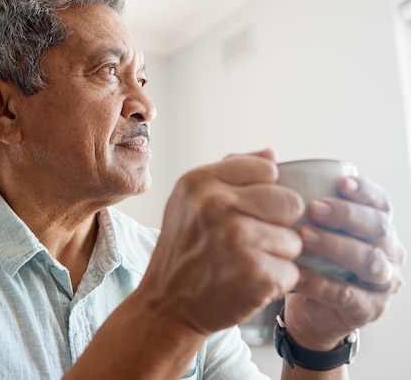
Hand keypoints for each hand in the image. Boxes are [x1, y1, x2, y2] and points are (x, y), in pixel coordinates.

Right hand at [137, 149, 303, 336]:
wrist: (166, 305)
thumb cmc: (184, 250)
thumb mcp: (191, 200)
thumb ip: (232, 171)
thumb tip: (273, 154)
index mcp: (199, 181)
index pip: (267, 170)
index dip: (265, 192)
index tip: (247, 211)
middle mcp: (215, 205)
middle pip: (289, 202)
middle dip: (279, 225)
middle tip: (252, 240)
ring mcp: (236, 238)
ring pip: (295, 240)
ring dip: (277, 257)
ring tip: (245, 263)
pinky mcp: (254, 272)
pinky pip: (292, 271)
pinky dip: (276, 282)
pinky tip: (248, 283)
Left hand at [284, 175, 405, 349]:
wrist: (306, 309)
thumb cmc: (307, 259)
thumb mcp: (304, 226)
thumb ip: (293, 195)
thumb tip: (269, 157)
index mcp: (377, 226)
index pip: (381, 203)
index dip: (365, 191)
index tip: (341, 182)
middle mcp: (388, 252)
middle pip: (378, 228)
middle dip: (347, 215)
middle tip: (314, 208)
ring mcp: (382, 283)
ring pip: (369, 261)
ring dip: (336, 246)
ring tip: (303, 236)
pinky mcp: (366, 310)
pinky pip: (347, 295)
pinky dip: (321, 283)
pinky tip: (297, 273)